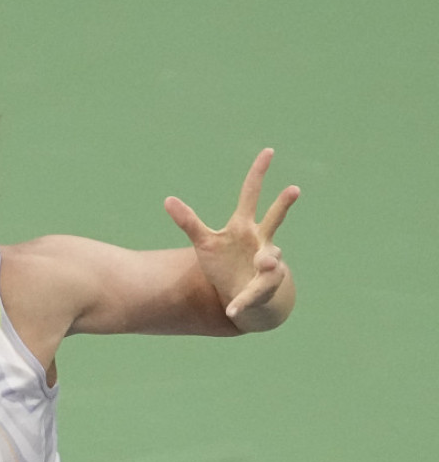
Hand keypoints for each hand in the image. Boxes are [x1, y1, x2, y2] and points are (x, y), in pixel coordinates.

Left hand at [164, 148, 299, 329]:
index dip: (258, 174)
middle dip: (283, 205)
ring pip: (272, 257)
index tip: (268, 151)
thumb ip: (188, 222)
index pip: (251, 195)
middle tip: (294, 188)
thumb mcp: (204, 242)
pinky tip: (231, 310)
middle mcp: (260, 241)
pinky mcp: (261, 289)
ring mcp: (265, 264)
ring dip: (268, 260)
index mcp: (243, 227)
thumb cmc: (223, 263)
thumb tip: (167, 199)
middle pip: (274, 220)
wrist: (240, 296)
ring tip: (264, 263)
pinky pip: (251, 295)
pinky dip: (240, 302)